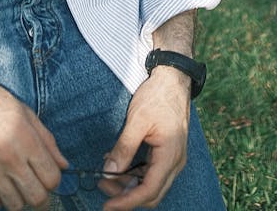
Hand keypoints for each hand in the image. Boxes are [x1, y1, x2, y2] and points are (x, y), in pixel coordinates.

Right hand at [0, 61, 67, 210]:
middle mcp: (8, 157)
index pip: (52, 178)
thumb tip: (64, 165)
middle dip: (40, 194)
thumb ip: (47, 140)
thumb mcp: (26, 113)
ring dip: (18, 197)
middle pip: (36, 198)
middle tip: (34, 185)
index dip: (54, 180)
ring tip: (15, 183)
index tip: (48, 175)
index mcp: (26, 139)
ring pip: (14, 204)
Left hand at [99, 67, 190, 209]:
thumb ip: (124, 148)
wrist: (173, 78)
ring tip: (105, 174)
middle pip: (151, 193)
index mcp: (170, 156)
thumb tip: (109, 170)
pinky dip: (133, 172)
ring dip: (128, 184)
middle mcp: (175, 162)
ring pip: (150, 183)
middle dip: (125, 195)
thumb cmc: (158, 96)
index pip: (149, 191)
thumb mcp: (137, 120)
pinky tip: (117, 164)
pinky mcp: (166, 152)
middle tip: (101, 186)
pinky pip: (150, 171)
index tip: (108, 206)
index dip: (127, 202)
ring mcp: (172, 158)